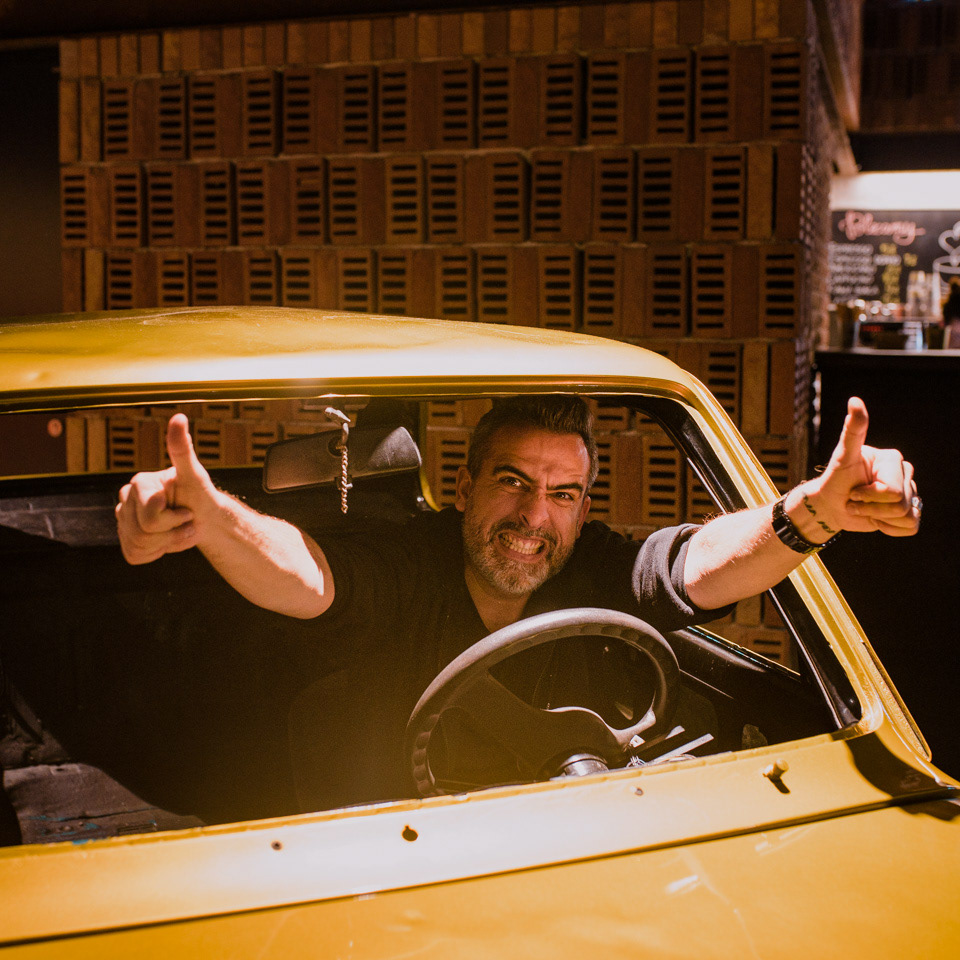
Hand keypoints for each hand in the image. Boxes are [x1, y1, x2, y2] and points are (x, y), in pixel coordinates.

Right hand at [115, 414, 216, 563]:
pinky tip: (166, 540)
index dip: (173, 519)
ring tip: (178, 530)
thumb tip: (179, 418)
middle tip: (186, 522)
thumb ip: (182, 449)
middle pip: (141, 532)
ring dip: (166, 543)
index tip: (187, 510)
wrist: (204, 519)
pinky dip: (156, 553)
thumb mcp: (194, 474)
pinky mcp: (126, 539)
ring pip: (137, 545)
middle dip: (171, 533)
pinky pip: (134, 555)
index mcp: (139, 483)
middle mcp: (125, 499)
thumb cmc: (200, 495)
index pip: (148, 516)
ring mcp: (123, 520)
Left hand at [793, 397, 919, 539]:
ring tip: (863, 507)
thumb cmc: (834, 479)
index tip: (853, 489)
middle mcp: (905, 473)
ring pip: (906, 517)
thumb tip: (855, 400)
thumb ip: (852, 431)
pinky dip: (889, 528)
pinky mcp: (909, 512)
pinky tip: (875, 518)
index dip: (869, 496)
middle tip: (855, 499)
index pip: (892, 490)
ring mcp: (909, 493)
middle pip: (900, 505)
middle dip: (871, 508)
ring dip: (877, 517)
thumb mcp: (842, 456)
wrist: (830, 505)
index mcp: (893, 459)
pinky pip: (910, 527)